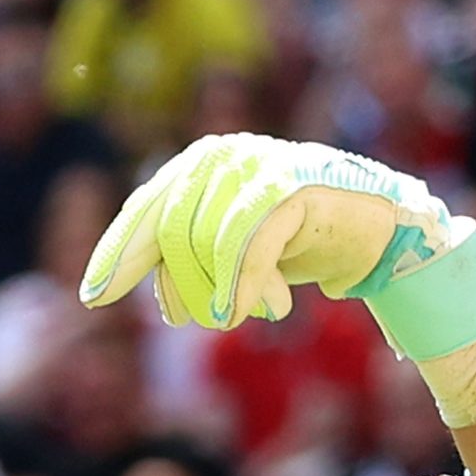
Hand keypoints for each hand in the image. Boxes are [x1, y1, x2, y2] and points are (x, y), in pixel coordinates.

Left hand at [80, 135, 475, 420]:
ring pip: (207, 244)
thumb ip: (184, 259)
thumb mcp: (233, 254)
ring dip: (225, 294)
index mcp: (200, 166)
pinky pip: (248, 245)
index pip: (147, 210)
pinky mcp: (292, 187)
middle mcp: (223, 155)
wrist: (382, 232)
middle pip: (173, 234)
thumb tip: (129, 292)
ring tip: (253, 311)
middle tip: (214, 320)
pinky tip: (269, 308)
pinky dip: (248, 286)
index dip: (119, 253)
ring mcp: (259, 165)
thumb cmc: (301, 243)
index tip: (94, 296)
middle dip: (186, 288)